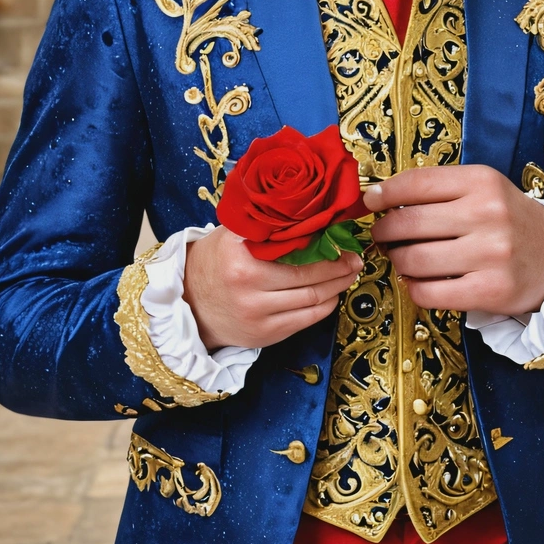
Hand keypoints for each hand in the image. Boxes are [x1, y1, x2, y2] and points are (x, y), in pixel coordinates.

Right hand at [183, 224, 363, 350]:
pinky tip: (333, 294)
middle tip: (354, 257)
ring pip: (311, 300)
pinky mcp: (264, 336)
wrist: (190, 303)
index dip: (324, 244)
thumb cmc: (215, 261)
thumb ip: (264, 223)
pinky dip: (325, 306)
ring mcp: (258, 315)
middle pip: (308, 278)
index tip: (340, 236)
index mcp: (242, 259)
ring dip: (337, 286)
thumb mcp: (233, 234)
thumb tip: (304, 208)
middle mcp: (249, 289)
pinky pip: (305, 320)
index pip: (295, 251)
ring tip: (349, 273)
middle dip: (338, 267)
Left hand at [364, 165, 543, 316]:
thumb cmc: (510, 220)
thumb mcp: (483, 189)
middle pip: (407, 223)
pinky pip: (429, 294)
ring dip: (397, 261)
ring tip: (402, 258)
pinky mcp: (490, 291)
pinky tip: (418, 282)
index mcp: (482, 181)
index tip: (369, 202)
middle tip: (382, 235)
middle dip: (384, 231)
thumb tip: (382, 199)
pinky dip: (414, 289)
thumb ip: (440, 190)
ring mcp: (490, 254)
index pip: (416, 183)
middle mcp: (486, 214)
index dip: (384, 193)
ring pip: (413, 260)